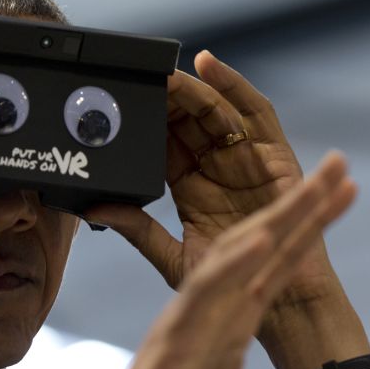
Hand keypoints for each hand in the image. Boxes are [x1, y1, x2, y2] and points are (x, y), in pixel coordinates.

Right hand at [7, 151, 369, 368]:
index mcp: (236, 323)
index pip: (282, 264)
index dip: (314, 228)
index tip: (348, 191)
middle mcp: (218, 309)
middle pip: (266, 245)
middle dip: (303, 204)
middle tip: (341, 162)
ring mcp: (195, 317)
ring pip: (237, 255)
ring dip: (277, 219)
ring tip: (313, 185)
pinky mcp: (173, 335)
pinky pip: (204, 292)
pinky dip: (232, 265)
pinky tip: (261, 240)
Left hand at [85, 51, 369, 368]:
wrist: (276, 302)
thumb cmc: (229, 284)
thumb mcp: (171, 256)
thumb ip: (136, 229)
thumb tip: (93, 209)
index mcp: (189, 186)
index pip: (161, 142)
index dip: (142, 120)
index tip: (114, 101)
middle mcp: (217, 166)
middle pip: (186, 119)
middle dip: (164, 97)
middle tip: (137, 74)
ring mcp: (246, 158)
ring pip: (215, 110)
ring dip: (192, 88)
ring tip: (167, 70)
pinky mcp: (275, 156)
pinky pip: (256, 112)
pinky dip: (234, 85)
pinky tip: (210, 66)